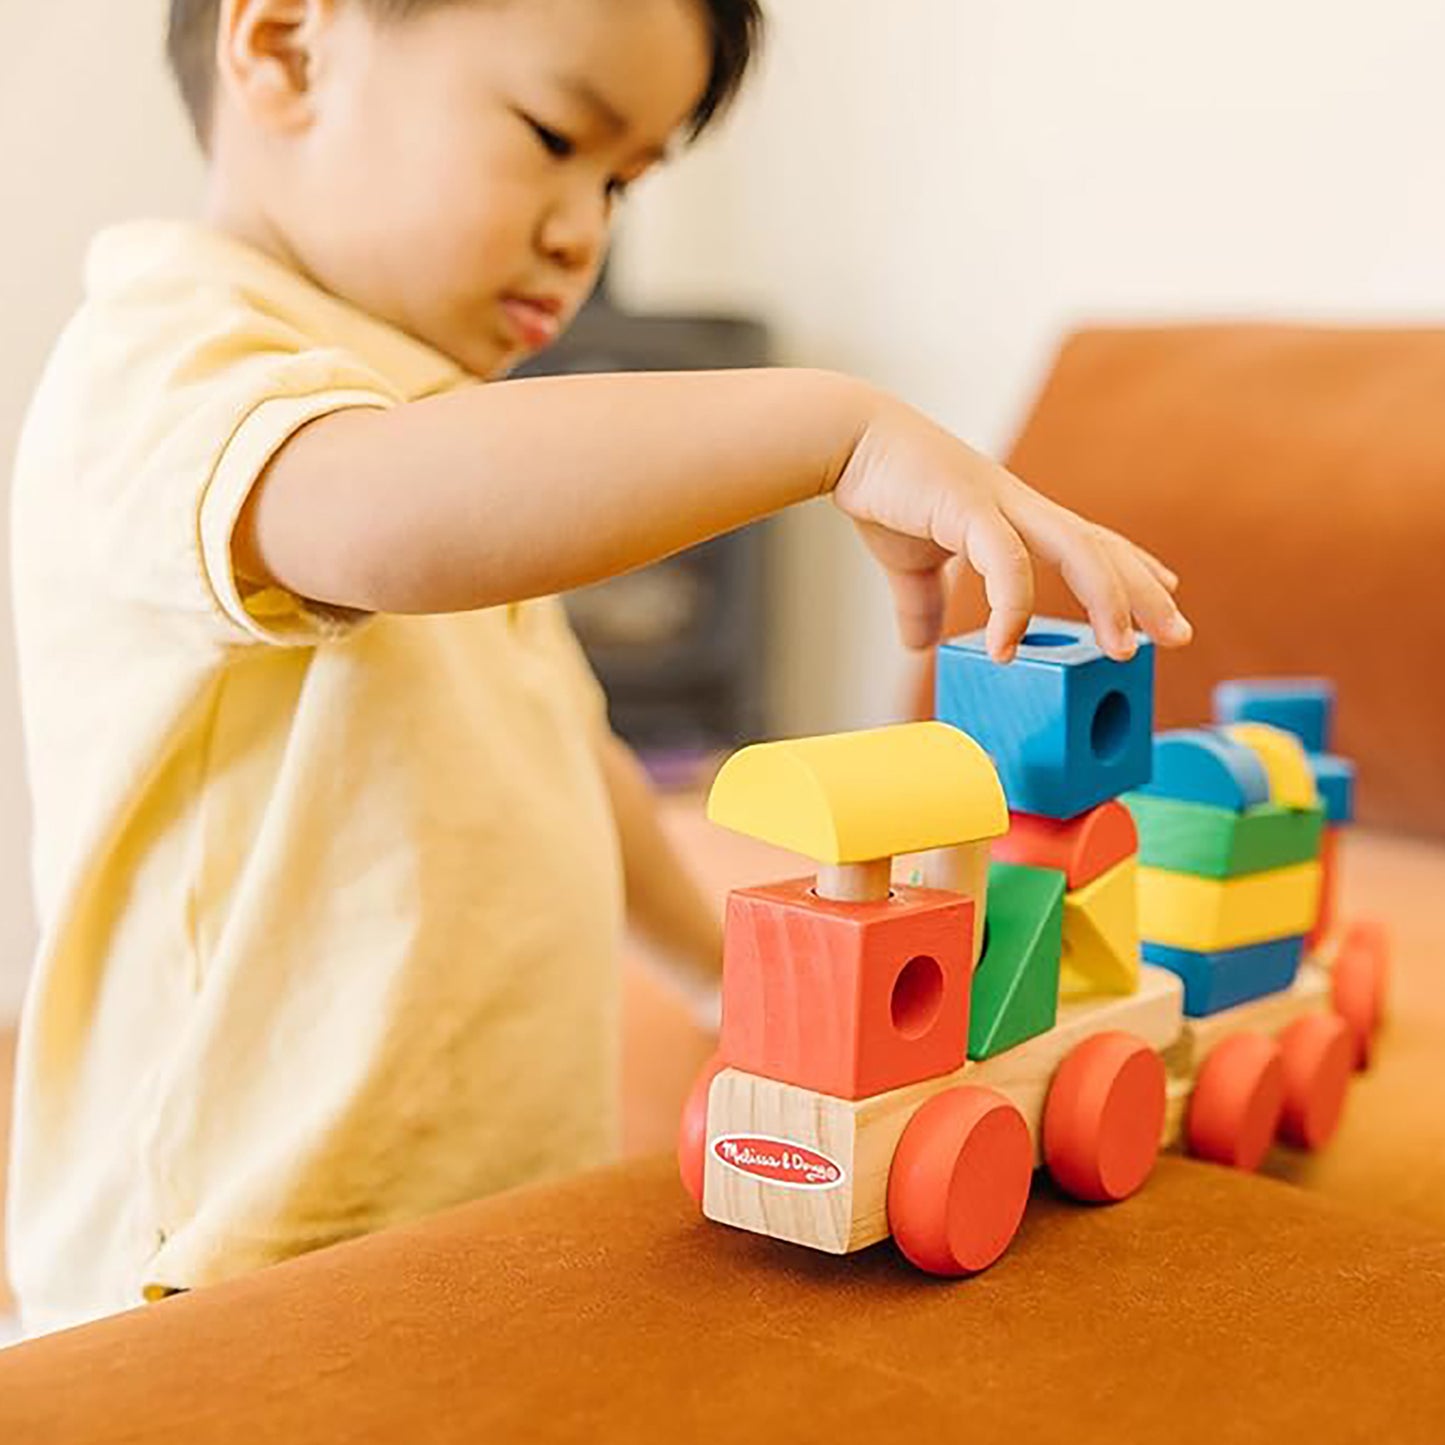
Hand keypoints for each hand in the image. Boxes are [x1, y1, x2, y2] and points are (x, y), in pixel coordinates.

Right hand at [831, 390, 1191, 662]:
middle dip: (1143, 592)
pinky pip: (1007, 563)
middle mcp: (1021, 506)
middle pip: (1102, 548)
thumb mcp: (908, 563)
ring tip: (1122, 650)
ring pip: (1078, 550)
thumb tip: (920, 647)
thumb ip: (923, 605)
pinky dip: (1012, 609)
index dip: (1131, 569)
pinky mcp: (969, 508)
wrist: (847, 441)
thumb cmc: (881, 490)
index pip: (1090, 540)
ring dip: (1109, 600)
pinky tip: (1005, 649)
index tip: (1166, 595)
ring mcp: (1000, 503)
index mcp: (1015, 514)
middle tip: (1177, 635)